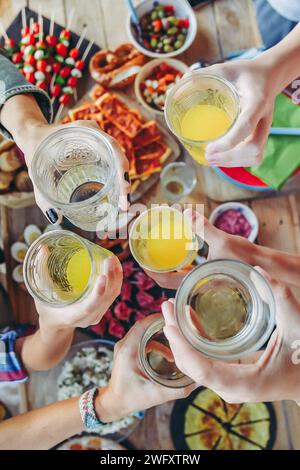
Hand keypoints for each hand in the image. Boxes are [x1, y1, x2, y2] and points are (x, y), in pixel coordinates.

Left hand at [21, 120, 129, 223]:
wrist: (33, 134)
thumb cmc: (36, 149)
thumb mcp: (36, 171)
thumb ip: (43, 196)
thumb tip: (56, 219)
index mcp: (83, 132)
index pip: (111, 146)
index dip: (121, 167)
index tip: (124, 187)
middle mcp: (95, 135)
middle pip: (118, 157)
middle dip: (124, 181)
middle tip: (124, 205)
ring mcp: (99, 142)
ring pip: (117, 162)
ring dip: (122, 182)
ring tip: (122, 204)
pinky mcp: (98, 151)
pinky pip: (111, 164)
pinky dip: (115, 180)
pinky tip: (116, 196)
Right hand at [35, 255, 122, 329]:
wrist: (56, 324)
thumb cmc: (47, 308)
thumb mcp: (40, 292)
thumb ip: (41, 271)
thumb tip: (43, 248)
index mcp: (72, 315)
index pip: (89, 306)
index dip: (98, 292)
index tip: (102, 276)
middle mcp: (88, 318)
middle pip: (105, 298)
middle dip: (110, 278)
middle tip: (108, 259)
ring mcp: (97, 315)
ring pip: (113, 295)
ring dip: (116, 277)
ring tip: (113, 259)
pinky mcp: (102, 309)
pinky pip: (114, 294)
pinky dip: (117, 280)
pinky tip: (116, 266)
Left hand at [96, 314, 194, 421]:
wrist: (114, 404)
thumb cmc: (131, 399)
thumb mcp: (156, 395)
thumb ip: (177, 389)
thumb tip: (197, 382)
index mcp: (128, 350)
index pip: (143, 325)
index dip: (158, 319)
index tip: (174, 319)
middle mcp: (124, 345)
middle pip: (144, 326)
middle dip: (162, 326)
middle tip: (179, 329)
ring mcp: (124, 347)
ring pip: (143, 332)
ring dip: (160, 335)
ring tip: (176, 342)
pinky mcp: (126, 351)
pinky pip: (141, 339)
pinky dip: (155, 343)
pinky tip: (167, 354)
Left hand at [143, 208, 253, 290]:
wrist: (265, 268)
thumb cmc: (246, 259)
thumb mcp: (223, 242)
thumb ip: (203, 228)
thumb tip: (184, 212)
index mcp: (197, 282)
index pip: (164, 280)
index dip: (149, 270)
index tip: (140, 257)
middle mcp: (197, 285)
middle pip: (166, 279)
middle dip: (152, 266)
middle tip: (142, 251)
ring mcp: (201, 281)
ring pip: (175, 276)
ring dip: (163, 264)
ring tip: (154, 250)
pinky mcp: (207, 276)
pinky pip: (186, 271)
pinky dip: (176, 263)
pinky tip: (176, 251)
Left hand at [161, 268, 299, 403]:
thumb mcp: (296, 324)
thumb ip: (280, 297)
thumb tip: (258, 272)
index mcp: (245, 383)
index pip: (202, 369)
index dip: (182, 347)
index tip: (169, 324)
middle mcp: (231, 390)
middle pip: (191, 367)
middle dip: (175, 337)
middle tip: (166, 306)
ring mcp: (228, 387)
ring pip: (193, 366)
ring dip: (180, 339)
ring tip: (170, 309)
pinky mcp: (227, 378)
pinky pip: (201, 363)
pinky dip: (191, 343)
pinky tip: (186, 320)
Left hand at [188, 58, 277, 166]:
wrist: (269, 75)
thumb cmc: (244, 73)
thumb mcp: (224, 69)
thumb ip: (200, 77)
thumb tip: (173, 92)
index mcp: (257, 100)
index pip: (246, 125)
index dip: (228, 142)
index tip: (209, 149)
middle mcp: (264, 117)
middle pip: (254, 147)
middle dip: (230, 157)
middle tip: (208, 155)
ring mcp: (265, 128)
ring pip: (255, 155)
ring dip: (233, 162)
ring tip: (212, 159)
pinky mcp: (263, 135)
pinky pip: (255, 156)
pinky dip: (238, 162)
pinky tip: (223, 158)